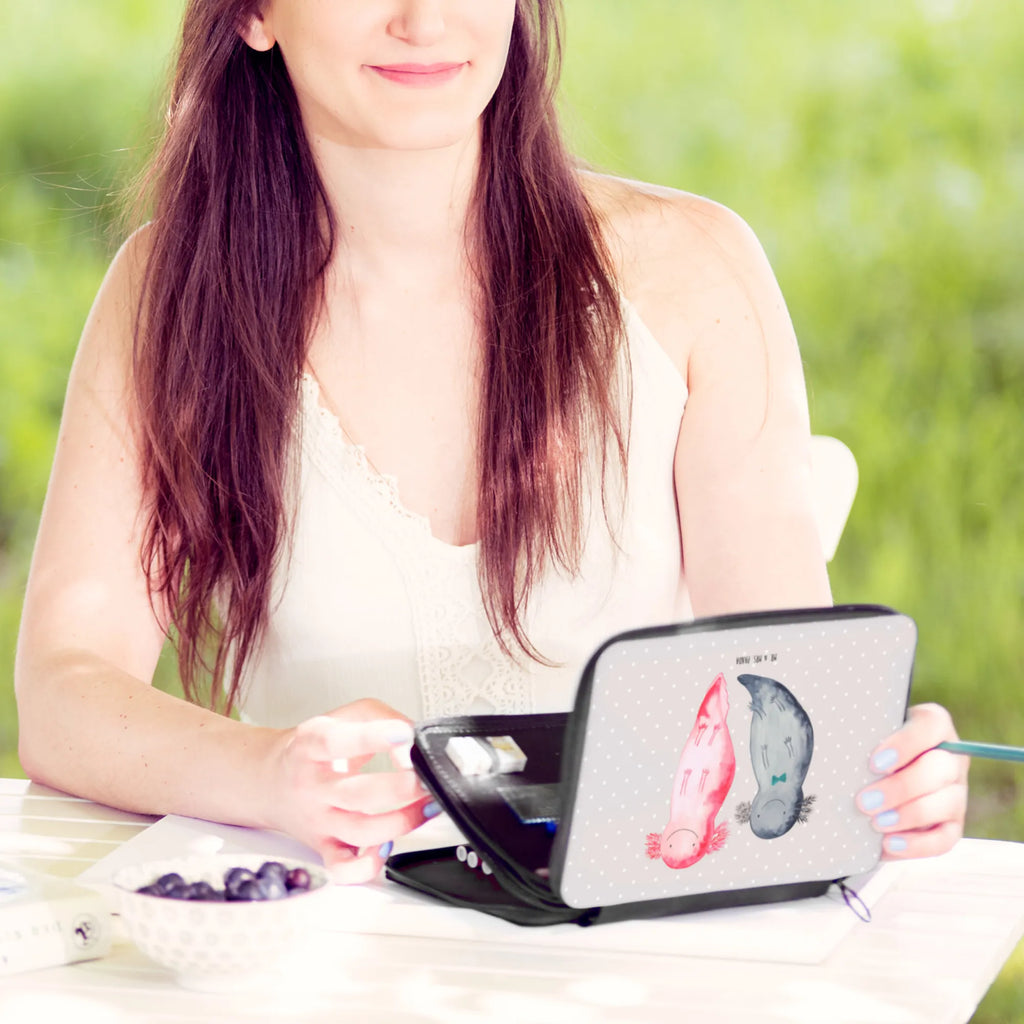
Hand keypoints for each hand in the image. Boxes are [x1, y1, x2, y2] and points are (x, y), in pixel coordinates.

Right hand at [266, 699, 436, 882]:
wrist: (271, 780)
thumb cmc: (313, 748)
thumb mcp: (343, 716)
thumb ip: (382, 718)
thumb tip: (412, 740)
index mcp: (311, 746)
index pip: (336, 742)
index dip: (373, 738)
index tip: (404, 735)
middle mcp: (312, 786)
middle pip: (358, 794)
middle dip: (401, 788)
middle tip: (426, 777)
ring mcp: (318, 820)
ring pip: (360, 832)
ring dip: (402, 822)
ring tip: (426, 805)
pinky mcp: (323, 846)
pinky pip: (343, 868)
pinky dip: (368, 865)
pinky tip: (388, 846)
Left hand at [857, 703, 968, 858]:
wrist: (873, 775)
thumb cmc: (869, 748)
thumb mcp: (869, 733)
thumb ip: (864, 733)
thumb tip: (838, 741)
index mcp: (933, 726)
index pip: (931, 725)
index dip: (905, 745)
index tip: (874, 763)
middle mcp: (951, 758)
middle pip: (940, 769)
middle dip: (900, 788)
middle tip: (865, 801)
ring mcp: (956, 793)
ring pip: (945, 804)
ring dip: (907, 816)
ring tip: (875, 823)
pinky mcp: (952, 825)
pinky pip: (944, 839)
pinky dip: (916, 845)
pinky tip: (888, 844)